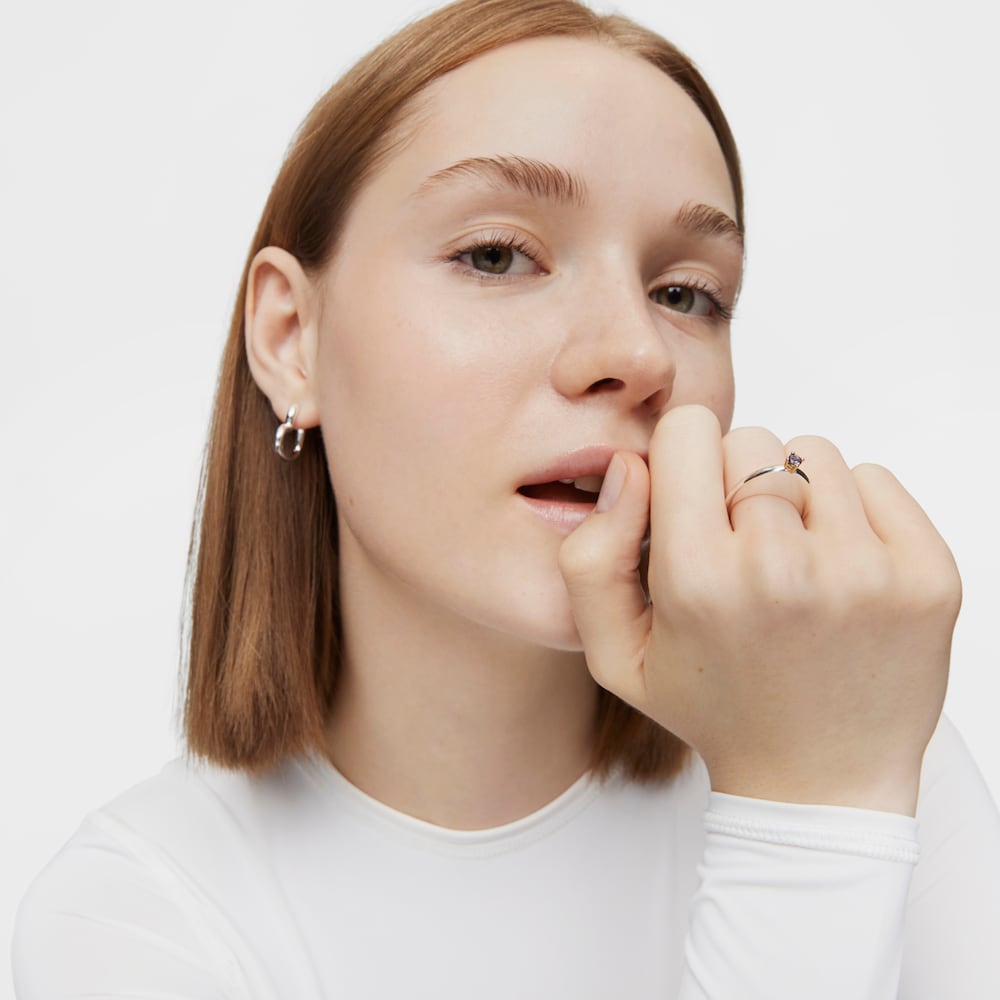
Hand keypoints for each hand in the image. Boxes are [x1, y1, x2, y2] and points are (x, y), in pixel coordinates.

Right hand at [559, 405, 959, 814]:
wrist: (819, 784)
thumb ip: (591, 555)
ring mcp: (866, 571)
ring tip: (792, 561)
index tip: (691, 503)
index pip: (688, 431)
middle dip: (737, 482)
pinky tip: (838, 570)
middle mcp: (783, 569)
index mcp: (698, 581)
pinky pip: (877, 479)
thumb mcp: (615, 654)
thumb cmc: (714, 709)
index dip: (681, 460)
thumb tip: (628, 467)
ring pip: (815, 453)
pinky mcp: (928, 575)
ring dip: (796, 494)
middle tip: (742, 549)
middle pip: (752, 439)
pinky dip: (854, 510)